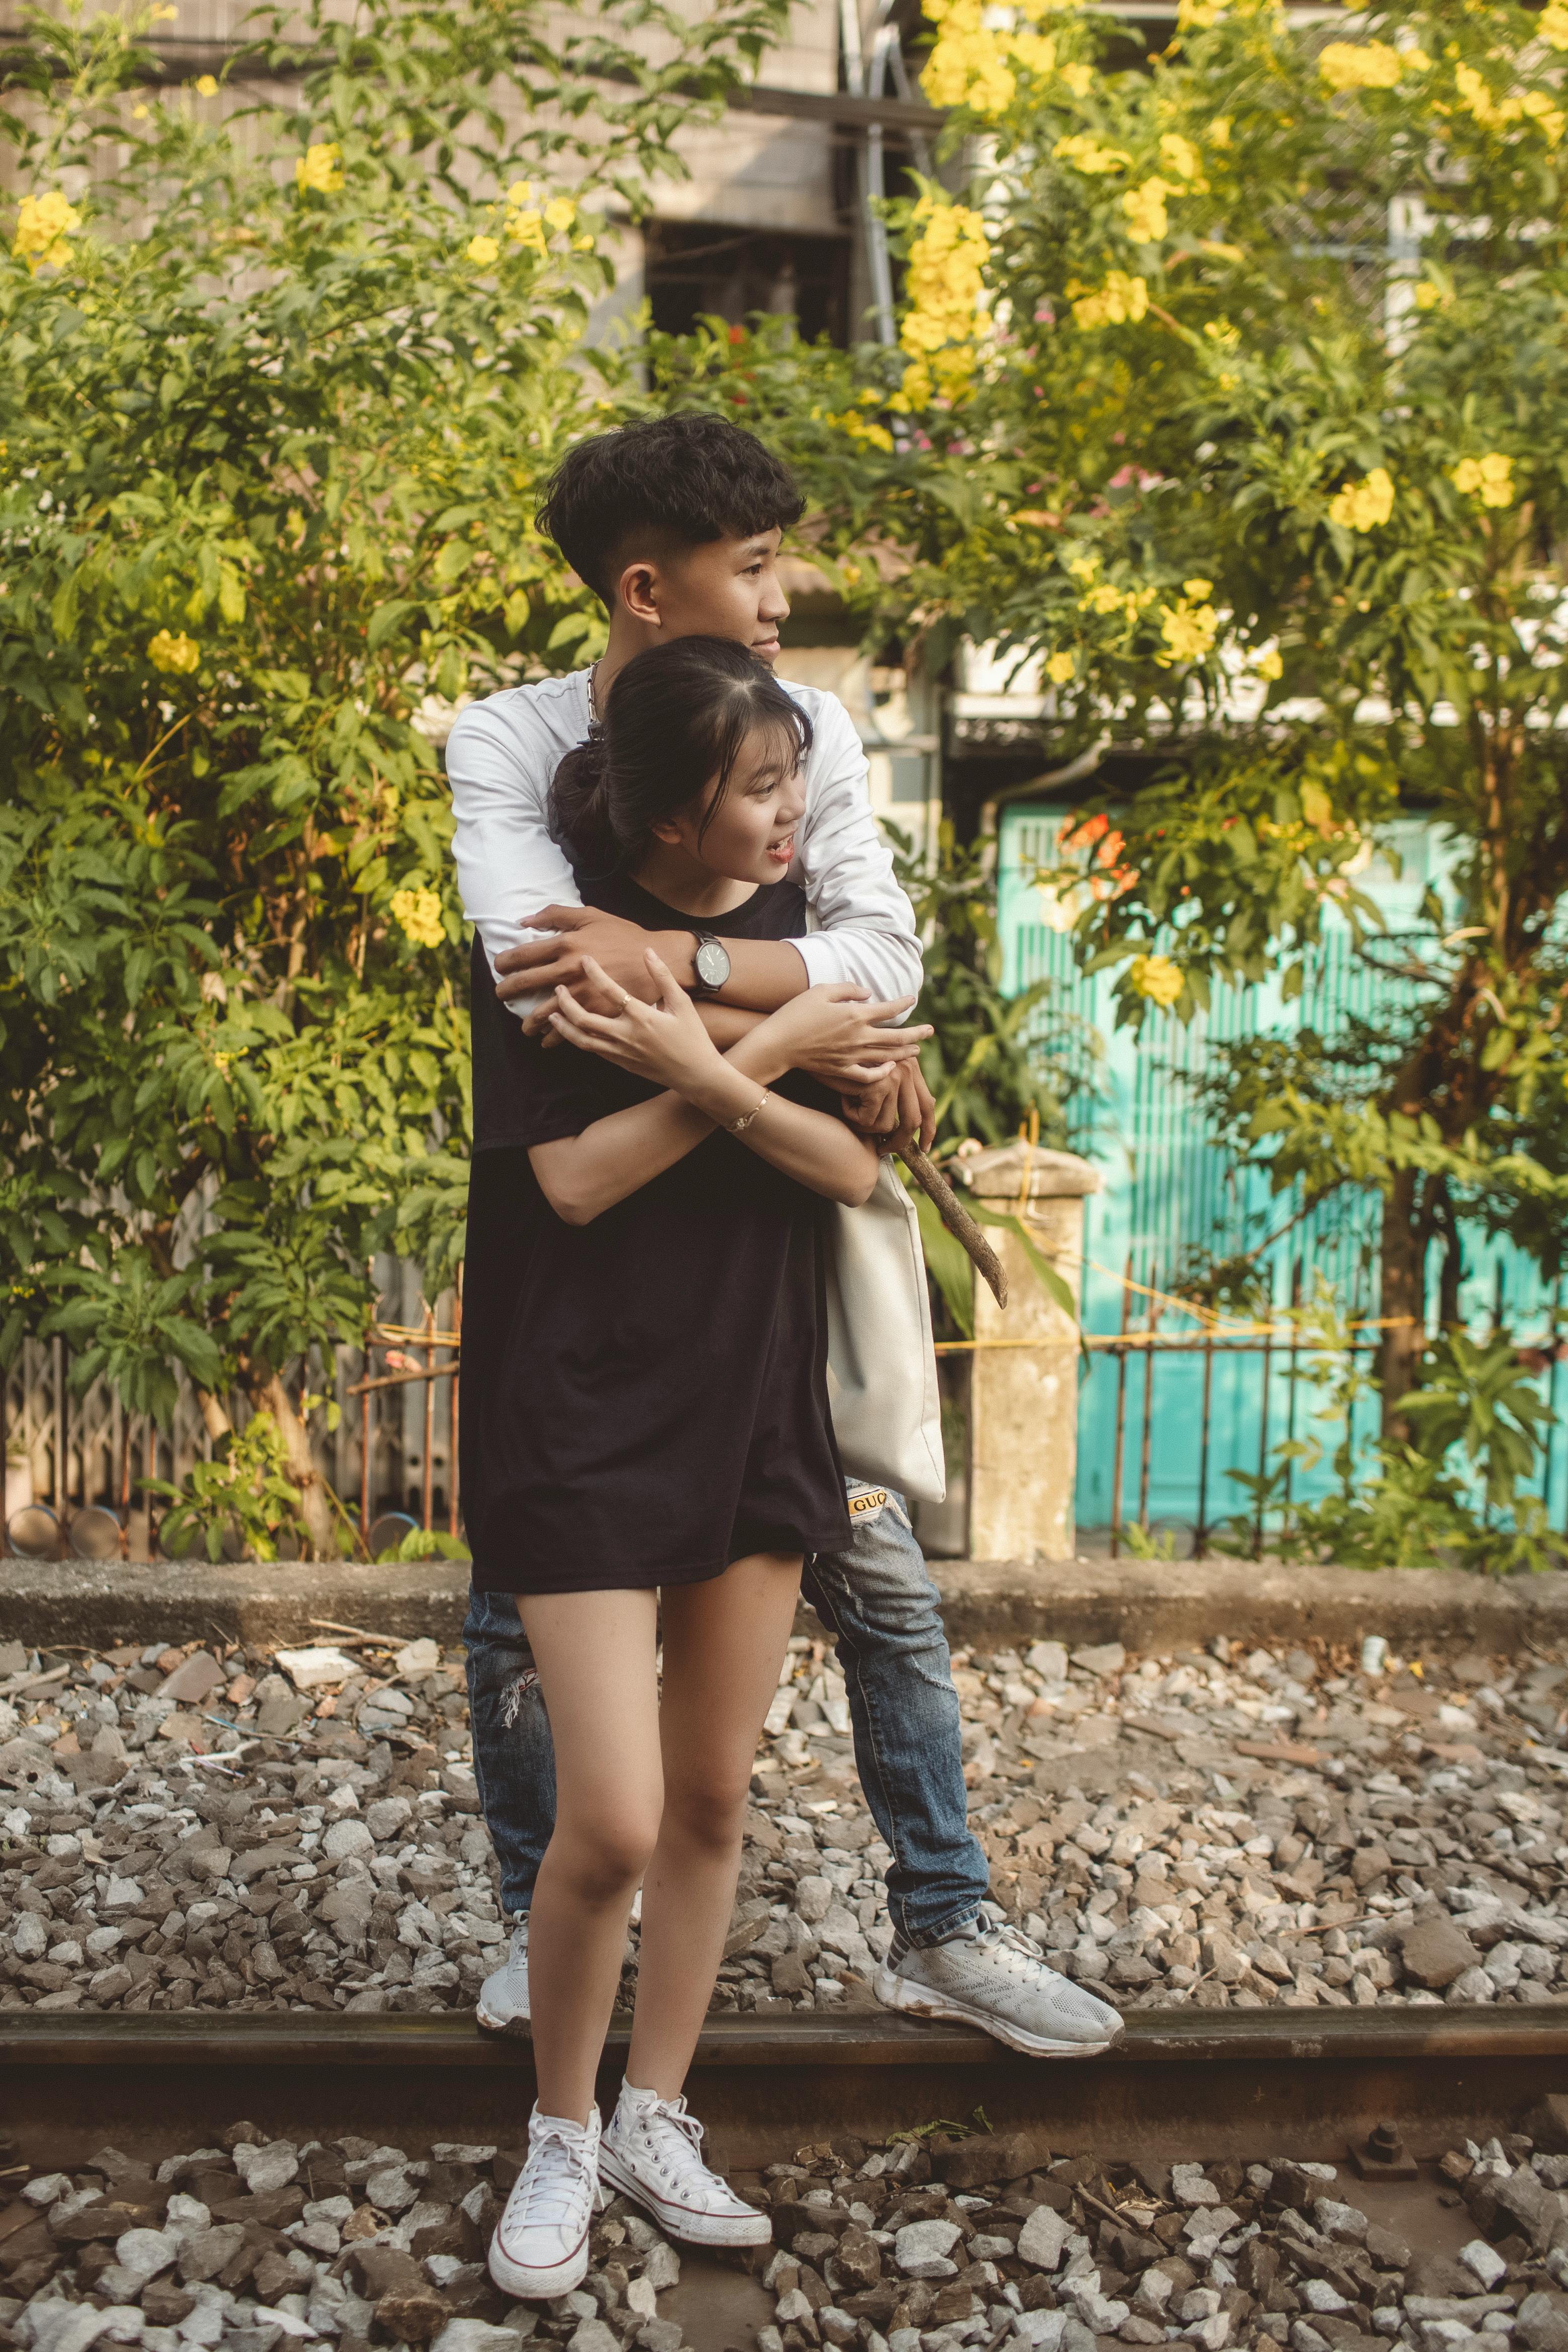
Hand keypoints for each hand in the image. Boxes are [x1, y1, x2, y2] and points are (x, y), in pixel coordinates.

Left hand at [498, 907, 692, 1029]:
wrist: (662, 958)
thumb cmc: (626, 935)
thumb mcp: (592, 915)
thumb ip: (556, 914)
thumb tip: (524, 920)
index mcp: (567, 944)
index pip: (524, 955)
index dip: (506, 962)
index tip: (499, 967)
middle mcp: (569, 970)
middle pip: (526, 984)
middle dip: (508, 991)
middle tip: (501, 995)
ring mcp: (582, 994)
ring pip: (543, 1013)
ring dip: (529, 1021)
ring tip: (525, 1026)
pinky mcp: (597, 1013)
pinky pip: (569, 1031)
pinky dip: (555, 1038)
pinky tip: (548, 1040)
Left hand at [547, 951, 722, 1095]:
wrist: (695, 1074)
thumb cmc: (692, 1037)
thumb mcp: (682, 1003)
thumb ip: (663, 976)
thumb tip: (648, 951)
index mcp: (642, 1017)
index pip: (610, 991)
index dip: (594, 973)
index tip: (584, 960)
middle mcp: (626, 1036)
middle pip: (584, 1020)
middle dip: (565, 1003)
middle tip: (558, 989)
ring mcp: (620, 1052)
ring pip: (581, 1041)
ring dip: (563, 1026)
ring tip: (552, 1014)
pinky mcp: (619, 1063)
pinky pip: (592, 1051)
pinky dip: (577, 1040)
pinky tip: (572, 1031)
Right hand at [752, 986, 932, 1088]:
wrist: (778, 1043)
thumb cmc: (796, 1013)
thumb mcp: (821, 990)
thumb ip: (847, 989)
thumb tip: (868, 993)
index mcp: (855, 1015)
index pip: (889, 1009)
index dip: (904, 1003)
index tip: (913, 998)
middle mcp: (859, 1037)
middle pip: (896, 1037)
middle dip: (917, 1033)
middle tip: (931, 1031)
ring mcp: (852, 1056)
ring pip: (887, 1056)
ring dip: (904, 1052)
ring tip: (917, 1050)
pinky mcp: (842, 1070)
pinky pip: (868, 1075)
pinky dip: (882, 1072)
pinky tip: (890, 1069)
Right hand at [842, 1058, 936, 1153]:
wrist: (822, 1053)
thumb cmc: (848, 1070)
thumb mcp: (880, 1078)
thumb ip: (902, 1092)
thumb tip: (928, 1112)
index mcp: (911, 1067)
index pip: (927, 1105)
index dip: (929, 1130)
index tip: (925, 1147)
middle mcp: (906, 1070)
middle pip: (912, 1121)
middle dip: (899, 1142)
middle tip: (884, 1150)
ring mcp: (892, 1077)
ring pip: (885, 1126)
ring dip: (865, 1126)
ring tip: (852, 1108)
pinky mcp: (876, 1086)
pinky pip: (866, 1122)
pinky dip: (852, 1117)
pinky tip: (844, 1099)